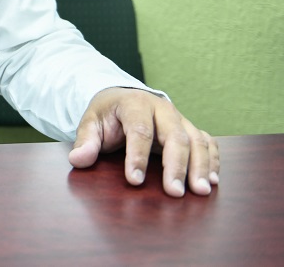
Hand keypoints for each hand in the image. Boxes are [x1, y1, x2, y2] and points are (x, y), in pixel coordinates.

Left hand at [68, 87, 218, 196]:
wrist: (123, 99)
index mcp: (134, 104)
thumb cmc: (107, 115)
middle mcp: (162, 109)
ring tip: (200, 191)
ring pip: (197, 140)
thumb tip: (78, 160)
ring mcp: (180, 118)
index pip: (139, 130)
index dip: (137, 156)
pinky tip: (212, 182)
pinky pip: (208, 143)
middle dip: (176, 165)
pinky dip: (213, 161)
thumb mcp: (90, 123)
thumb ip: (85, 141)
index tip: (134, 181)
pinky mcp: (190, 129)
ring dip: (201, 166)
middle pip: (175, 136)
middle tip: (175, 193)